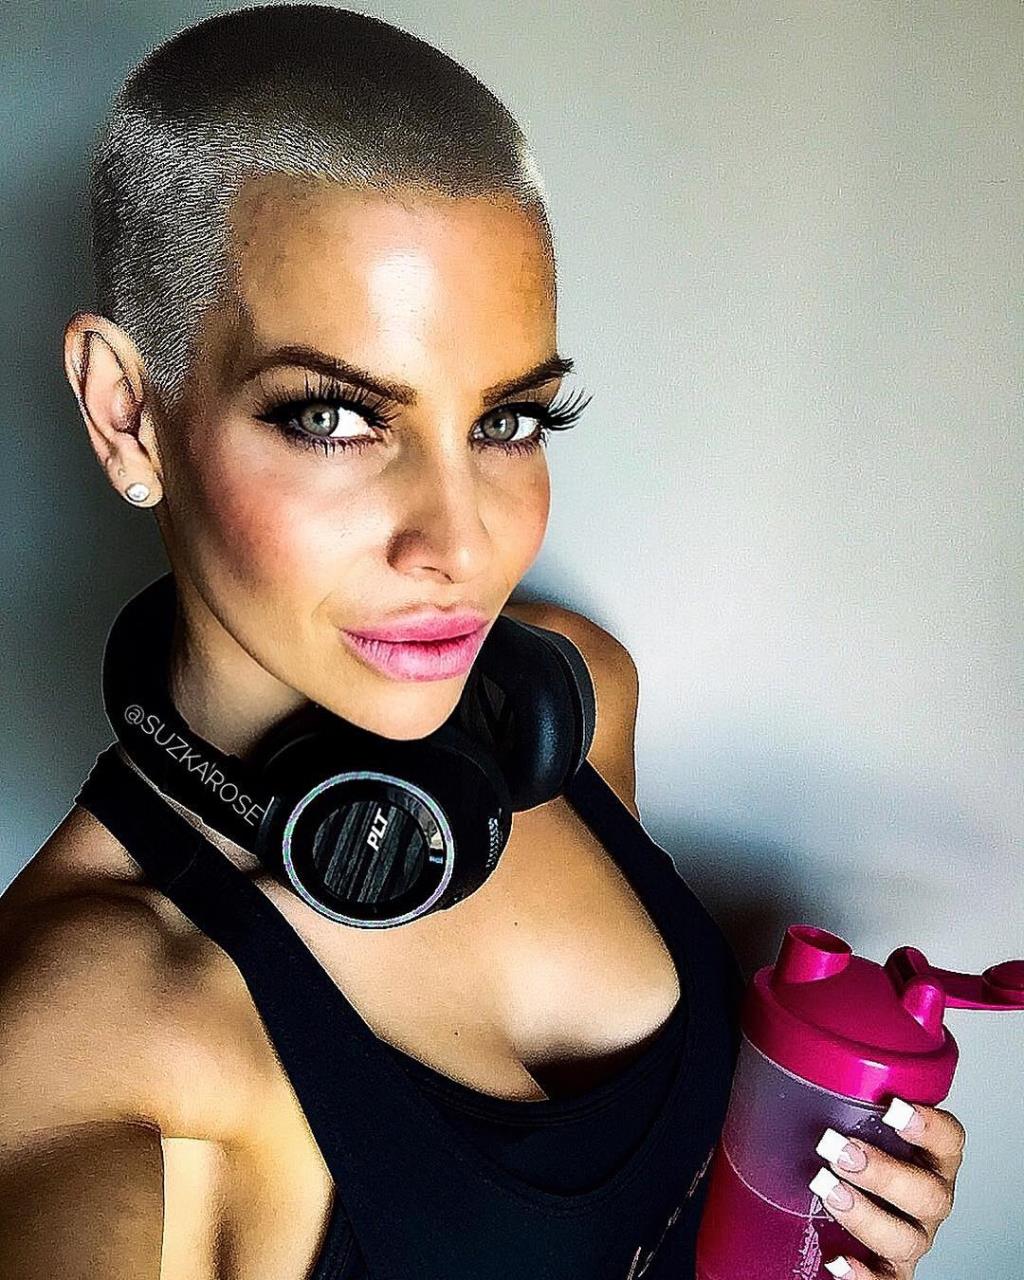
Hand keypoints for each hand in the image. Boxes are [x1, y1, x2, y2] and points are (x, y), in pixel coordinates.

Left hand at [807, 1097, 965, 1277]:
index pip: (948, 1140)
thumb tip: (778, 1042)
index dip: (928, 1125)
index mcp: (926, 1157)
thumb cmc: (839, 1155)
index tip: (893, 1107)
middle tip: (836, 1148)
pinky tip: (837, 1260)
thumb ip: (827, 1089)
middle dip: (882, 1170)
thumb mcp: (840, 1118)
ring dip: (864, 1214)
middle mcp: (927, 1199)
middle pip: (928, 1192)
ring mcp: (911, 1238)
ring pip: (905, 1236)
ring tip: (825, 1191)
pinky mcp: (890, 1271)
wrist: (830, 1214)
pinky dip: (863, 1275)